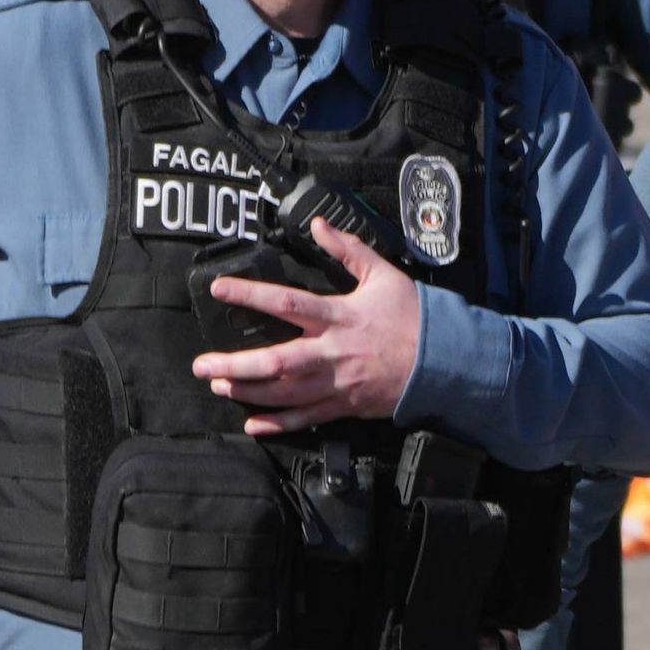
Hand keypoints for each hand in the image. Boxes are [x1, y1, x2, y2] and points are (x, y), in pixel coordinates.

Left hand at [194, 218, 426, 430]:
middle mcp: (333, 352)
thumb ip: (348, 249)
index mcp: (339, 316)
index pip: (285, 302)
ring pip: (285, 392)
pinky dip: (279, 423)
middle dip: (234, 364)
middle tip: (202, 364)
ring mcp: (338, 383)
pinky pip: (307, 417)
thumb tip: (318, 225)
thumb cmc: (416, 317)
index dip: (249, 294)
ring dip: (248, 391)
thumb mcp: (384, 275)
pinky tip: (254, 423)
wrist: (446, 361)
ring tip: (220, 385)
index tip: (219, 289)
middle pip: (275, 361)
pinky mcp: (347, 405)